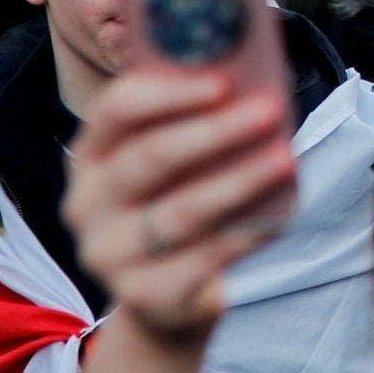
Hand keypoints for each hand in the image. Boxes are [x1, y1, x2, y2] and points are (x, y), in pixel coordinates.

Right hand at [61, 71, 296, 347]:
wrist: (166, 294)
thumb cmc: (179, 202)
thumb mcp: (174, 162)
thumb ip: (196, 121)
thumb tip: (255, 78)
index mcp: (92, 155)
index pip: (117, 110)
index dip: (170, 93)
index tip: (225, 80)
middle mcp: (88, 203)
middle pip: (150, 158)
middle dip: (215, 132)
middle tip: (268, 110)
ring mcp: (109, 253)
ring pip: (181, 211)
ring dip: (240, 181)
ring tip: (285, 159)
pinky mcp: (142, 294)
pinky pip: (203, 259)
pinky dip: (245, 234)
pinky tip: (279, 216)